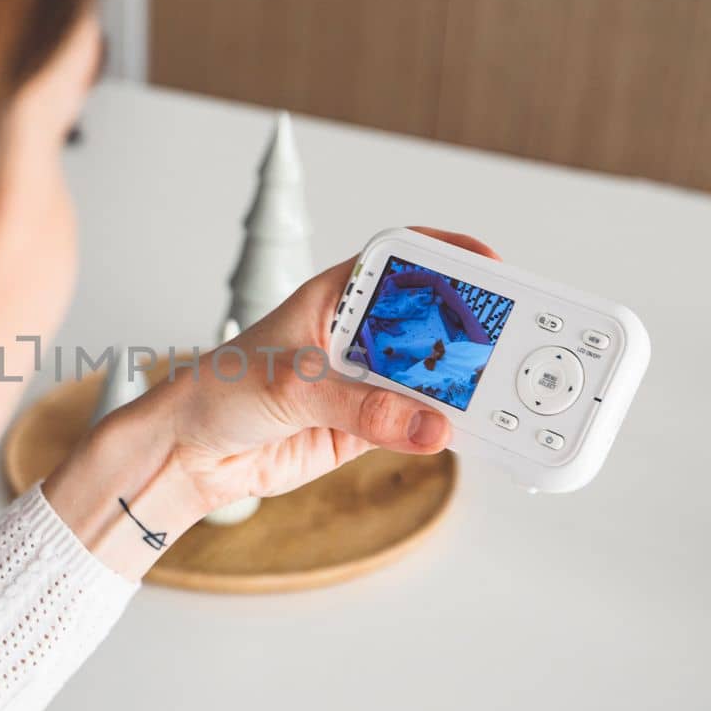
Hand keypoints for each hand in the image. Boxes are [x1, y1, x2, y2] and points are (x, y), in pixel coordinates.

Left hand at [43, 228, 498, 578]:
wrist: (193, 452)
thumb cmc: (221, 389)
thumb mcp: (288, 386)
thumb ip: (357, 406)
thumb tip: (424, 422)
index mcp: (340, 294)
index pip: (406, 262)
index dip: (452, 258)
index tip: (494, 268)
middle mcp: (362, 332)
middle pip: (433, 320)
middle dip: (474, 329)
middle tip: (517, 343)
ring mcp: (369, 380)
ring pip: (435, 375)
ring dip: (468, 386)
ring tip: (506, 396)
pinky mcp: (371, 426)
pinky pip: (422, 424)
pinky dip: (450, 429)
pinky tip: (474, 433)